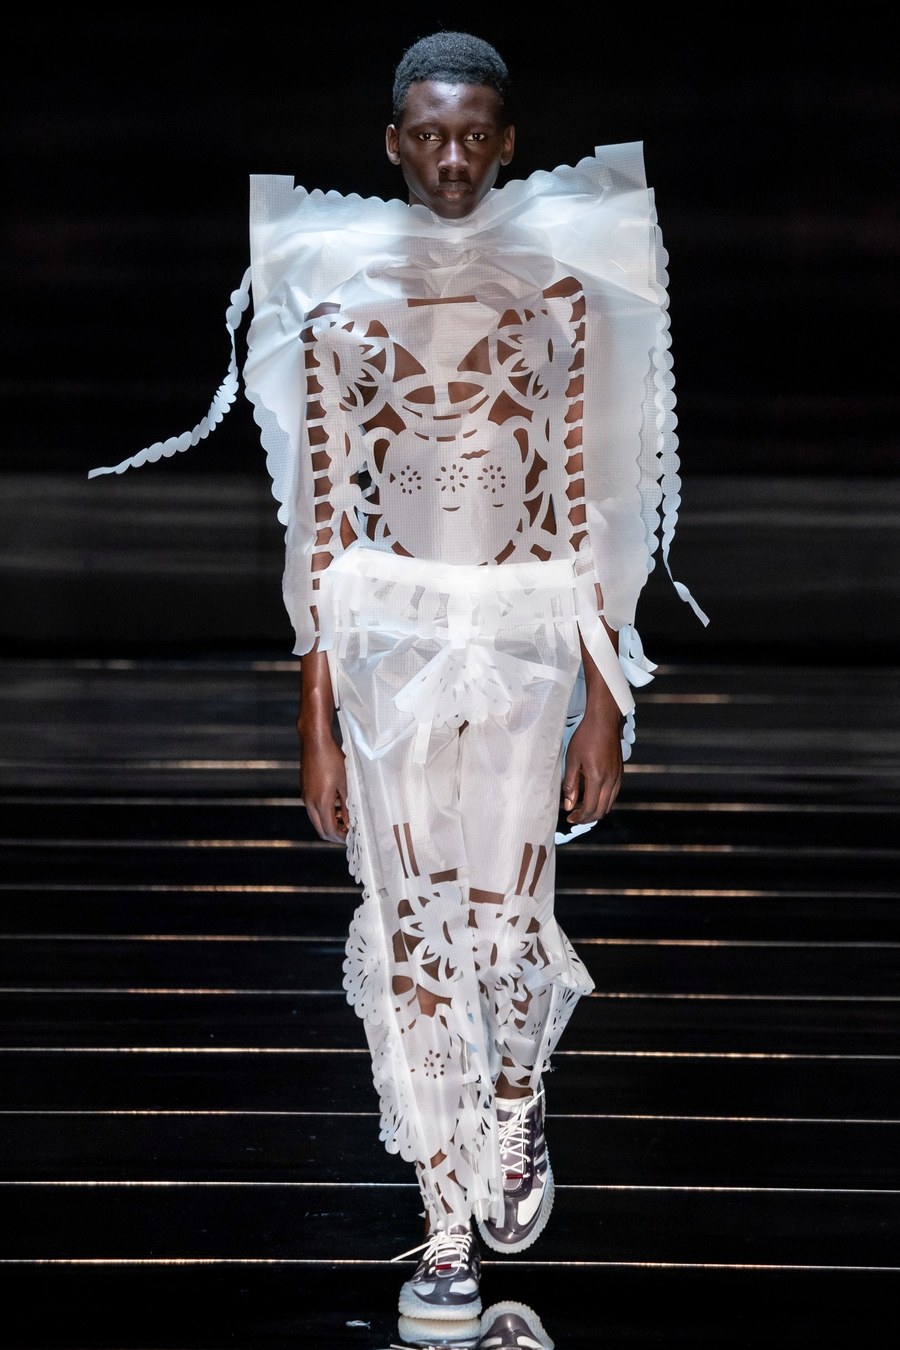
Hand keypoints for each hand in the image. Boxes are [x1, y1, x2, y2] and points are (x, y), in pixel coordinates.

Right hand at [299, 726, 348, 842]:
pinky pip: (314, 810)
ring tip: (345, 819)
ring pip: (317, 820)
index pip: (329, 830)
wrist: (315, 742)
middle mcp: (310, 803)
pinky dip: (325, 813)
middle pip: (320, 829)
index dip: (341, 837)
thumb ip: (347, 805)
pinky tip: (336, 806)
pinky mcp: (305, 791)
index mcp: (321, 802)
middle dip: (335, 834)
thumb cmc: (331, 759)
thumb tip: (349, 821)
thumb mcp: (345, 783)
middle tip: (348, 833)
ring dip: (330, 823)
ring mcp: (306, 797)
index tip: (352, 836)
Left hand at [561, 708, 622, 825]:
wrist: (603, 721)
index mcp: (597, 778)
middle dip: (587, 817)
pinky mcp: (620, 772)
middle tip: (575, 816)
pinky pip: (613, 794)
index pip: (590, 808)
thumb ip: (570, 785)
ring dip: (596, 810)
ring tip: (581, 808)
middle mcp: (611, 780)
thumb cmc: (586, 737)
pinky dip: (603, 801)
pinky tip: (592, 795)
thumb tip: (568, 805)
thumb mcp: (572, 760)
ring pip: (609, 804)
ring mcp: (618, 777)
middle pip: (601, 811)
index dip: (579, 817)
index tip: (569, 817)